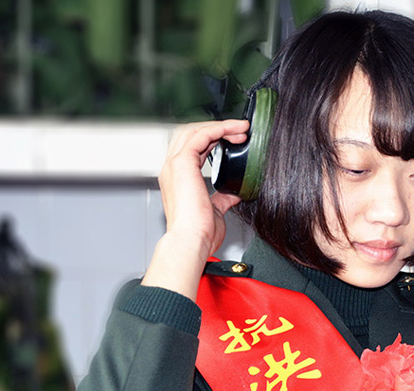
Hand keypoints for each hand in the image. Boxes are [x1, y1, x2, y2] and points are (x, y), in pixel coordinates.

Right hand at [142, 119, 249, 298]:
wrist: (191, 241)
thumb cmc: (199, 233)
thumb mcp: (215, 211)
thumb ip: (222, 199)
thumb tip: (233, 194)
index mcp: (178, 179)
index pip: (193, 148)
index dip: (213, 140)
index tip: (235, 141)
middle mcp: (172, 169)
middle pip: (190, 134)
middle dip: (216, 129)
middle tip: (240, 132)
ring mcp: (174, 165)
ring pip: (194, 130)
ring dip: (219, 126)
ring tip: (240, 129)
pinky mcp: (182, 163)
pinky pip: (200, 135)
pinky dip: (217, 129)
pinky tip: (233, 130)